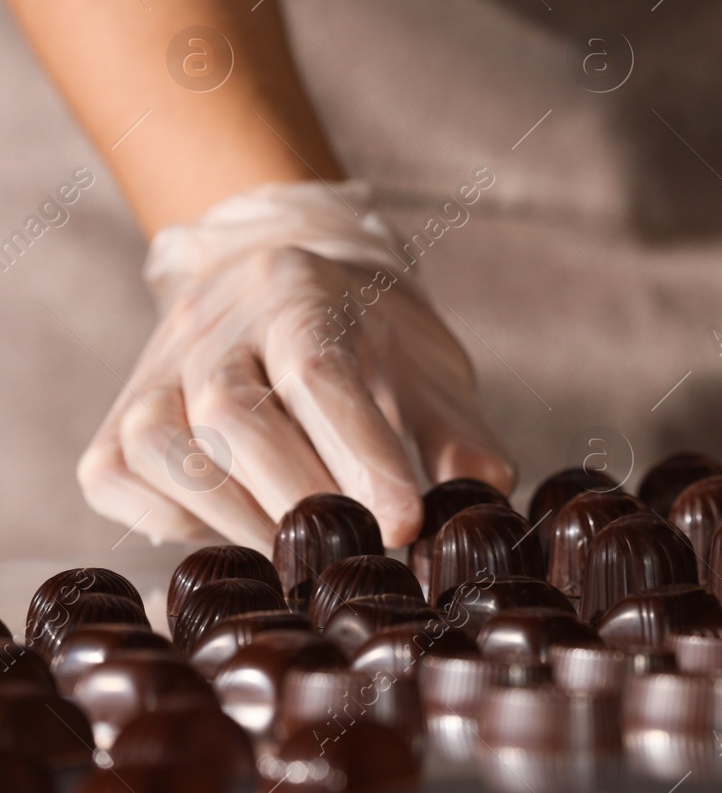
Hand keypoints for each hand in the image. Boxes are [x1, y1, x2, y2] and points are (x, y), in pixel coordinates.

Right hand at [77, 183, 513, 549]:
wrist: (277, 287)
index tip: (404, 525)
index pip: (320, 373)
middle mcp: (214, 318)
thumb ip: (458, 430)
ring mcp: (154, 365)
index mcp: (298, 288)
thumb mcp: (427, 366)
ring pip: (165, 445)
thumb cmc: (367, 338)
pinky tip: (238, 530)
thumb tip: (487, 492)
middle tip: (355, 555)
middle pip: (233, 413)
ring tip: (302, 554)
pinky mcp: (115, 416)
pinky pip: (119, 474)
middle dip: (300, 498)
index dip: (360, 454)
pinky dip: (176, 520)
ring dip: (238, 517)